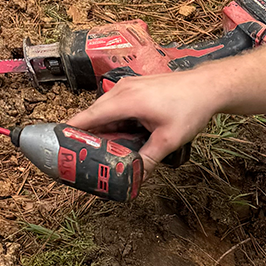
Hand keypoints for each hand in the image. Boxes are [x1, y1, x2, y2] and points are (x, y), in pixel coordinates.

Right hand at [77, 68, 222, 169]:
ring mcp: (127, 88)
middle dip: (86, 136)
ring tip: (100, 152)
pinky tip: (120, 138)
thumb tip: (136, 178)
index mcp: (125, 100)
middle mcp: (121, 90)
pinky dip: (114, 122)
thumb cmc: (188, 108)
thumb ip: (149, 160)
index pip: (88, 117)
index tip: (60, 146)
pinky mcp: (135, 90)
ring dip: (103, 131)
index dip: (71, 131)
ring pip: (106, 112)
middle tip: (81, 158)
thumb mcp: (168, 140)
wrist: (205, 88)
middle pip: (94, 116)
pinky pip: (116, 108)